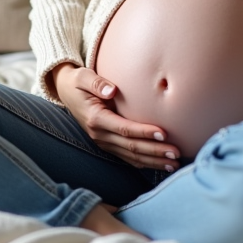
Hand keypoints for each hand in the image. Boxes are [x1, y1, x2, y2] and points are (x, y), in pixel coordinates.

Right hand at [51, 63, 179, 171]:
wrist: (66, 93)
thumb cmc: (78, 83)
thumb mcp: (82, 77)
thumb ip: (97, 83)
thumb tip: (112, 90)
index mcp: (95, 119)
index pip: (124, 129)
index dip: (144, 132)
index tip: (164, 133)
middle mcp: (99, 135)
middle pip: (131, 147)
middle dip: (154, 151)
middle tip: (176, 153)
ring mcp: (103, 142)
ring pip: (131, 157)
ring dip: (153, 161)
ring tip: (174, 163)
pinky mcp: (108, 145)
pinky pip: (128, 158)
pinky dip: (145, 162)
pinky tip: (161, 165)